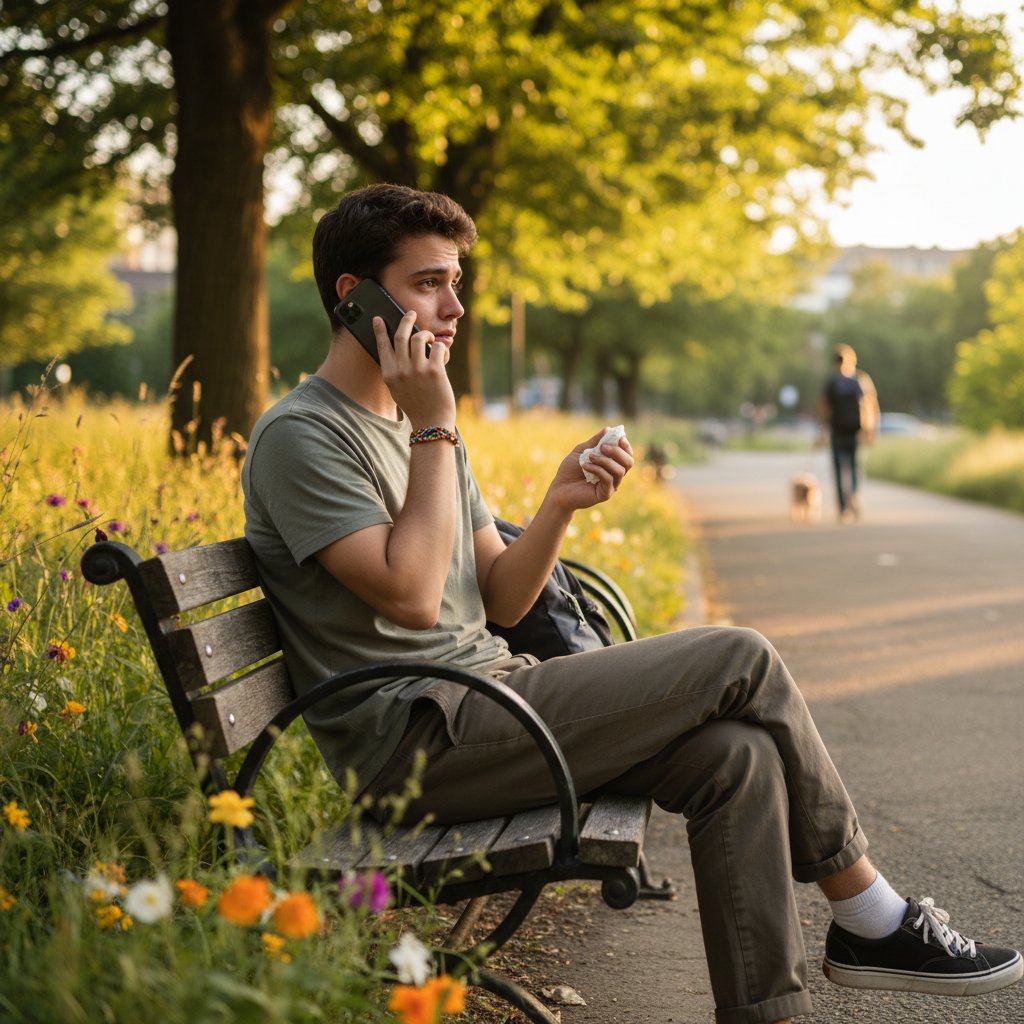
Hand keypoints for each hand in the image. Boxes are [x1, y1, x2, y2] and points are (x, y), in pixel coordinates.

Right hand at [375, 311, 455, 428]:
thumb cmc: (416, 405)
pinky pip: (437, 347)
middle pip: (400, 336)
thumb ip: (397, 370)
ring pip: (419, 337)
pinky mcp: (435, 371)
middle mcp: (401, 370)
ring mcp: (418, 370)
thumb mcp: (398, 390)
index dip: (379, 330)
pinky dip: (440, 347)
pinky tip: (442, 353)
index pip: (382, 346)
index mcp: (389, 375)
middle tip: (411, 313)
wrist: (431, 423)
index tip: (377, 318)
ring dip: (426, 334)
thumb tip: (403, 346)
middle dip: (406, 320)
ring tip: (429, 338)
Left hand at [547, 427, 634, 511]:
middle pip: (629, 462)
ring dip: (605, 460)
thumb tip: (608, 429)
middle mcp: (615, 475)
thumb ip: (595, 441)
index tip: (619, 437)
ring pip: (619, 471)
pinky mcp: (605, 494)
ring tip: (590, 456)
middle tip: (603, 447)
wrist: (559, 488)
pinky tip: (585, 466)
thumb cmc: (570, 469)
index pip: (627, 454)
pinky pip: (608, 479)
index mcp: (612, 464)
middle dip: (617, 452)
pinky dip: (597, 469)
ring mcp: (611, 485)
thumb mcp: (582, 451)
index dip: (625, 445)